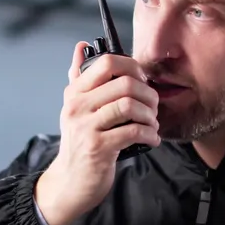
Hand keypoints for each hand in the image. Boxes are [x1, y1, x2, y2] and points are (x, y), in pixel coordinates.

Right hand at [35, 43, 160, 224]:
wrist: (71, 180)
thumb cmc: (79, 141)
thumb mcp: (75, 107)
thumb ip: (78, 76)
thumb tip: (82, 45)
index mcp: (75, 93)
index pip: (106, 63)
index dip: (132, 67)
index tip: (142, 80)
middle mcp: (77, 107)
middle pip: (124, 84)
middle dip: (148, 94)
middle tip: (152, 106)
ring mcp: (87, 127)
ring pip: (130, 105)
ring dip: (150, 114)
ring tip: (152, 123)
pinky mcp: (98, 148)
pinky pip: (133, 131)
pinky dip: (149, 134)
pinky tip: (152, 138)